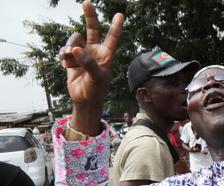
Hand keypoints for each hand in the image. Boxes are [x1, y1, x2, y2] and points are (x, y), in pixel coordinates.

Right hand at [59, 1, 123, 132]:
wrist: (84, 99)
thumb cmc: (96, 90)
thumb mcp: (97, 78)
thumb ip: (88, 63)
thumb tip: (77, 49)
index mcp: (106, 55)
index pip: (112, 38)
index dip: (116, 26)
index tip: (120, 15)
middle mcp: (95, 51)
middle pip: (93, 29)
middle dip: (90, 16)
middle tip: (87, 3)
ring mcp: (83, 53)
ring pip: (73, 40)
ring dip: (69, 49)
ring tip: (69, 61)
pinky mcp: (72, 58)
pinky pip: (64, 50)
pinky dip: (63, 56)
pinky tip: (65, 66)